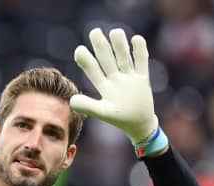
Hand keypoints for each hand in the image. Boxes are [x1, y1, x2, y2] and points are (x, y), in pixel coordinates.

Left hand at [70, 28, 158, 144]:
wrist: (139, 124)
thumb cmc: (120, 119)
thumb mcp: (103, 113)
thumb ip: (88, 106)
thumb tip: (71, 101)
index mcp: (104, 86)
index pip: (93, 69)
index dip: (86, 60)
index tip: (79, 50)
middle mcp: (115, 78)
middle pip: (107, 58)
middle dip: (101, 45)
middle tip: (94, 32)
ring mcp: (128, 77)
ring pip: (123, 57)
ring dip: (119, 45)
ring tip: (115, 32)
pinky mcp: (142, 78)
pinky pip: (141, 61)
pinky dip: (139, 50)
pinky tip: (136, 39)